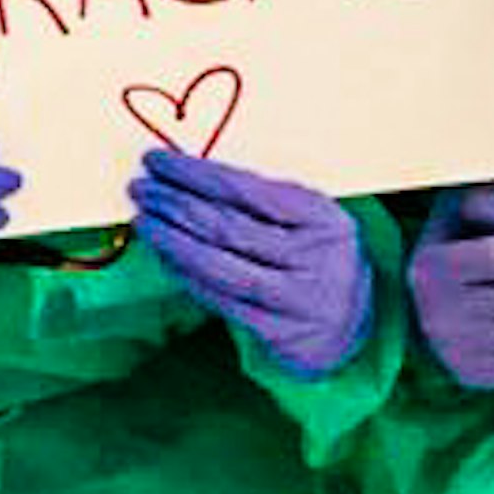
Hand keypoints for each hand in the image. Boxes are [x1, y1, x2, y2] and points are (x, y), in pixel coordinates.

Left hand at [128, 150, 372, 379]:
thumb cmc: (317, 257)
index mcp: (322, 217)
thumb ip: (262, 201)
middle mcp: (314, 258)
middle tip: (140, 188)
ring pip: (218, 265)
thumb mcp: (308, 220)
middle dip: (174, 203)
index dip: (195, 174)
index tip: (158, 161)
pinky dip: (185, 275)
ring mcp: (297, 298)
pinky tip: (163, 257)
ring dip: (170, 240)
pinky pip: (220, 299)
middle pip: (227, 225)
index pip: (245, 189)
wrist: (354, 326)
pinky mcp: (280, 332)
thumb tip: (186, 179)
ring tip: (143, 220)